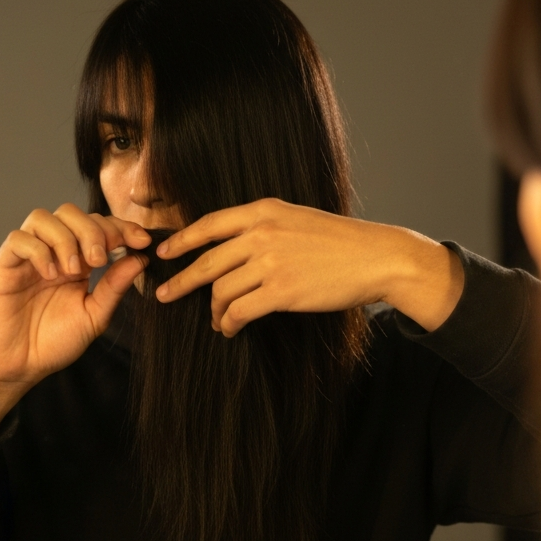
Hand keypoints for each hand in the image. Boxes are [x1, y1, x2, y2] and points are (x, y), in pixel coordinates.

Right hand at [0, 204, 150, 437]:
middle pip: (71, 213)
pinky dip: (39, 250)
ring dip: (66, 238)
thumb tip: (140, 259)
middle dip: (94, 230)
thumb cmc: (54, 343)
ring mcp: (28, 258)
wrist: (18, 367)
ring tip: (73, 270)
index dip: (121, 227)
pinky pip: (18, 239)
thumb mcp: (95, 315)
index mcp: (78, 262)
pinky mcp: (4, 266)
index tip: (141, 241)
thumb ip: (115, 287)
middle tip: (100, 259)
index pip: (99, 226)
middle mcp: (53, 253)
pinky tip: (50, 274)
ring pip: (43, 218)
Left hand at [153, 199, 463, 335]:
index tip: (164, 253)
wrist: (376, 257)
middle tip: (165, 295)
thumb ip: (267, 226)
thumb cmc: (343, 242)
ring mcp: (270, 262)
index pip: (210, 224)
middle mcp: (262, 233)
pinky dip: (229, 323)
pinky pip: (240, 311)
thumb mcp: (300, 219)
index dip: (182, 240)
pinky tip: (230, 329)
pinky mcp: (281, 291)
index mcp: (265, 211)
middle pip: (208, 261)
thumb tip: (237, 246)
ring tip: (217, 321)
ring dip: (214, 310)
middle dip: (181, 281)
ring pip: (221, 290)